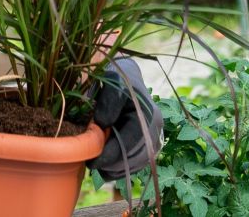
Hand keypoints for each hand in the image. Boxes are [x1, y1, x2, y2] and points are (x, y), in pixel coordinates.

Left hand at [87, 57, 162, 182]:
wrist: (127, 80)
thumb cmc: (116, 82)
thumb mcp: (111, 83)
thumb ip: (108, 101)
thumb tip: (103, 123)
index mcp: (147, 113)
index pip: (132, 140)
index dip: (112, 154)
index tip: (92, 160)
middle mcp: (156, 127)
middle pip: (137, 156)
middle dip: (114, 164)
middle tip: (92, 165)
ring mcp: (155, 137)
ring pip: (139, 163)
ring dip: (118, 169)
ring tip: (98, 167)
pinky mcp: (151, 145)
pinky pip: (139, 163)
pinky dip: (123, 168)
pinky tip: (107, 167)